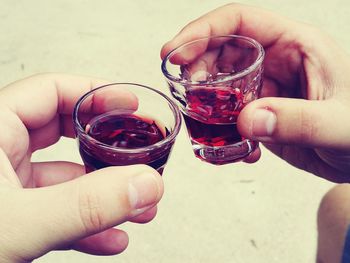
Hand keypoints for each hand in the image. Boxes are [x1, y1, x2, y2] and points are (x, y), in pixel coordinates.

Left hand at [0, 73, 162, 261]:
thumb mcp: (17, 224)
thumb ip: (85, 205)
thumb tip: (145, 185)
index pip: (51, 92)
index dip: (95, 93)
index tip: (129, 104)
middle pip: (65, 133)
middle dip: (107, 148)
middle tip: (138, 154)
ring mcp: (7, 188)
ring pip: (67, 178)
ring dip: (106, 194)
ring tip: (139, 207)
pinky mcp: (13, 217)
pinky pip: (58, 211)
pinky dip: (88, 224)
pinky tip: (112, 238)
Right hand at [161, 3, 349, 181]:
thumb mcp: (340, 124)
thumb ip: (298, 121)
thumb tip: (247, 120)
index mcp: (296, 46)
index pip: (240, 22)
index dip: (203, 31)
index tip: (175, 53)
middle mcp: (277, 63)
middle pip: (222, 51)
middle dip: (196, 68)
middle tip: (186, 92)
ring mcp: (267, 89)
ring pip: (221, 85)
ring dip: (206, 103)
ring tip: (205, 122)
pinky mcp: (263, 113)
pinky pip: (230, 114)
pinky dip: (222, 130)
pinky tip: (234, 147)